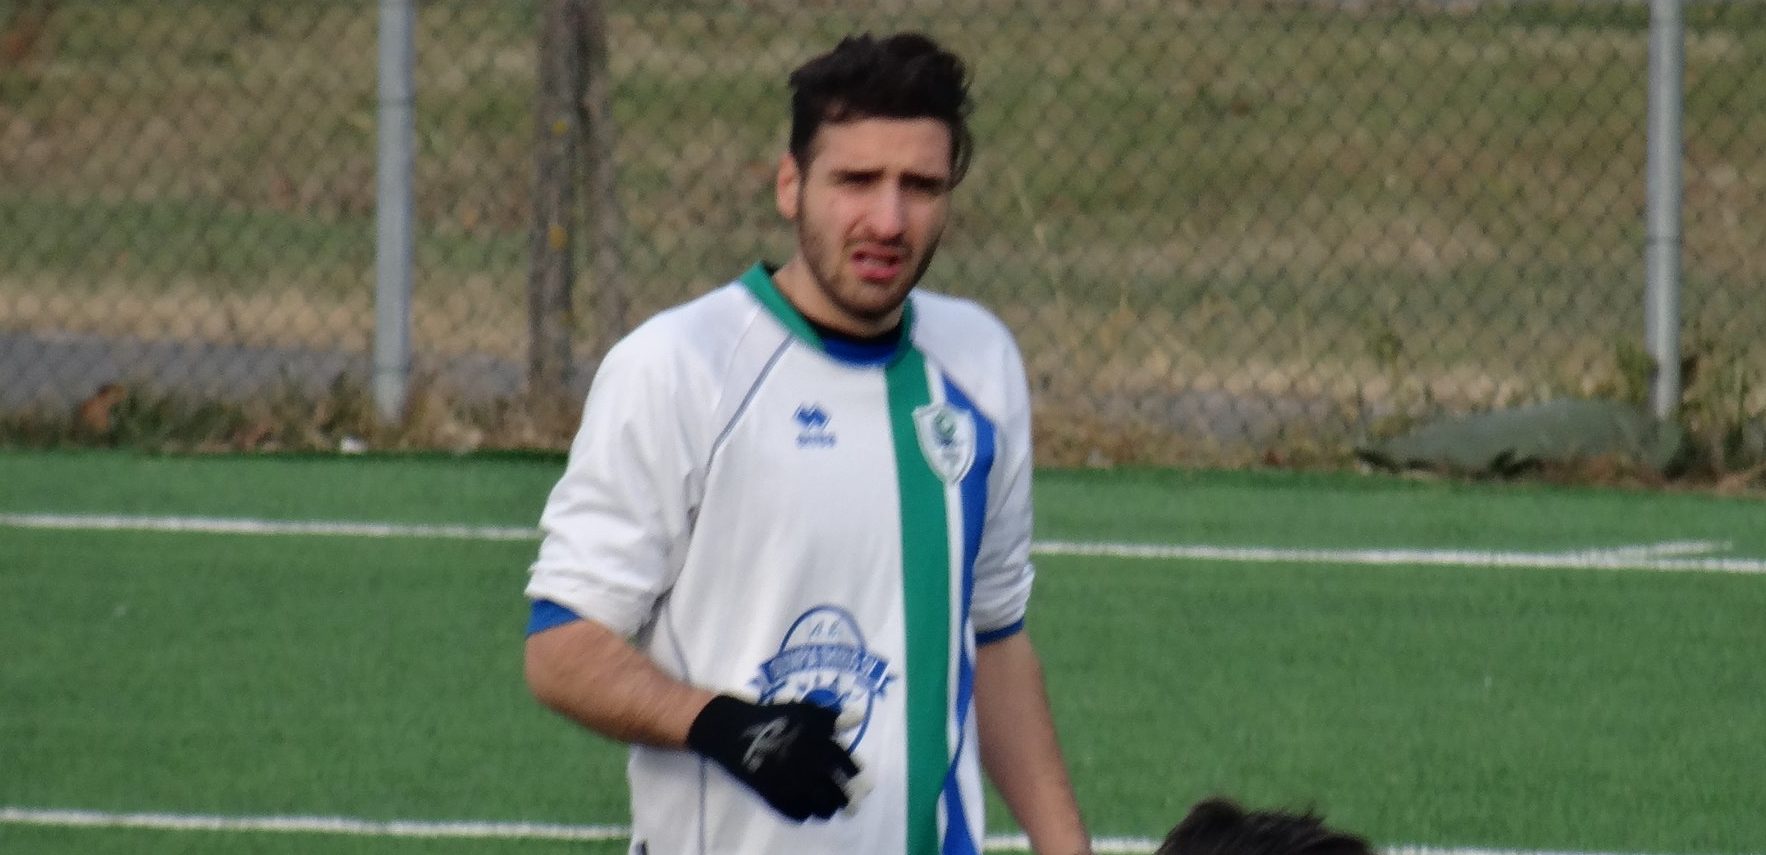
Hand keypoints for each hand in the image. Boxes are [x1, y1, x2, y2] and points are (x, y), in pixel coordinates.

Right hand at [685, 694, 860, 820]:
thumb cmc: (774, 717)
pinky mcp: (774, 797)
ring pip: (820, 807)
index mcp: (820, 745)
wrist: (735, 730)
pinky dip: (805, 814)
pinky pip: (796, 813)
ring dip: (828, 810)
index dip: (853, 771)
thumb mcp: (805, 710)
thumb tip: (859, 718)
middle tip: (850, 804)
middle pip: (837, 792)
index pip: (846, 764)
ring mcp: (792, 784)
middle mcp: (810, 768)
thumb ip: (832, 718)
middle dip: (846, 799)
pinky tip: (808, 810)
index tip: (857, 776)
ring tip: (830, 809)